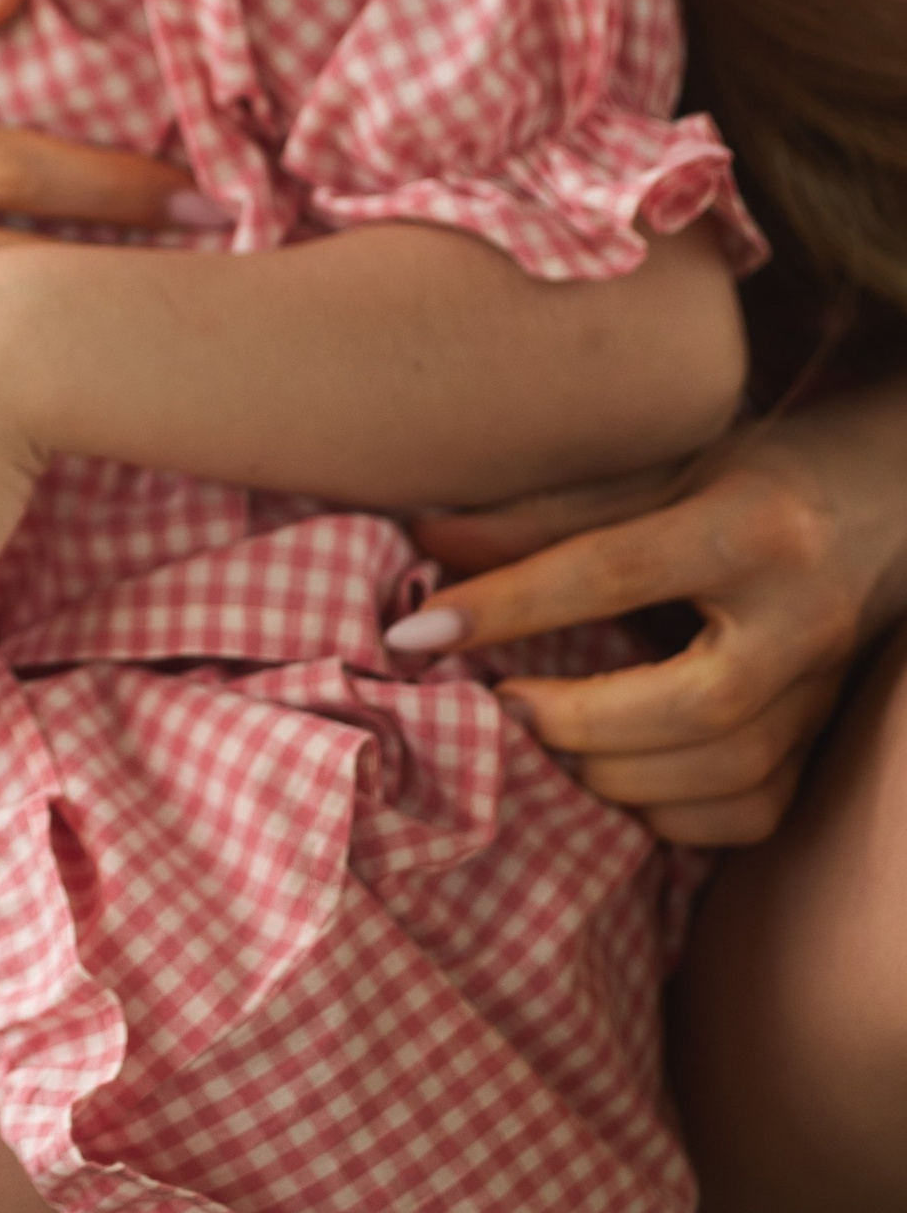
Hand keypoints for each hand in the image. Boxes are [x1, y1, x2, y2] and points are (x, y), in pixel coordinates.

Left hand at [398, 376, 906, 845]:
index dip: (506, 604)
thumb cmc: (761, 469)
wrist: (900, 497)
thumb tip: (428, 542)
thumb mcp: (661, 464)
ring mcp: (829, 683)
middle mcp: (804, 612)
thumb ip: (547, 511)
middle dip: (580, 718)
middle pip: (695, 702)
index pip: (611, 571)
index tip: (418, 630)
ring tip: (544, 741)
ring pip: (731, 767)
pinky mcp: (830, 730)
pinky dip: (679, 813)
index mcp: (752, 523)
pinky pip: (759, 806)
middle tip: (498, 706)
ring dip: (619, 772)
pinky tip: (618, 780)